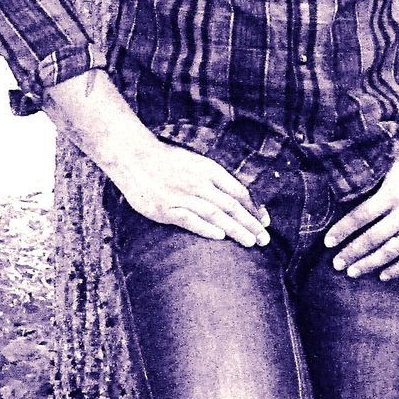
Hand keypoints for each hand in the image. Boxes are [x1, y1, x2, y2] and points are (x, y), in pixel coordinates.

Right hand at [116, 141, 269, 247]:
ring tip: (250, 242)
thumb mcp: (196, 162)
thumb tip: (236, 198)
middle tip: (265, 239)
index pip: (238, 191)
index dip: (253, 208)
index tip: (265, 222)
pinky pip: (189, 220)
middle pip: (231, 206)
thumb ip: (214, 179)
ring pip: (215, 214)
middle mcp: (199, 182)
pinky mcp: (165, 208)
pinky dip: (205, 228)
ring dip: (235, 229)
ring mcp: (182, 196)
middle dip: (250, 223)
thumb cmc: (166, 160)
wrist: (133, 156)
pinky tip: (219, 237)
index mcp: (209, 170)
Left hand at [324, 143, 398, 280]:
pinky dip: (397, 269)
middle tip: (336, 263)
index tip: (328, 242)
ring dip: (370, 264)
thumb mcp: (395, 158)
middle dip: (352, 252)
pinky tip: (382, 275)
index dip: (343, 230)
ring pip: (391, 251)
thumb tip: (343, 165)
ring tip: (352, 271)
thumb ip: (373, 167)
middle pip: (373, 238)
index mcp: (393, 193)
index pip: (361, 216)